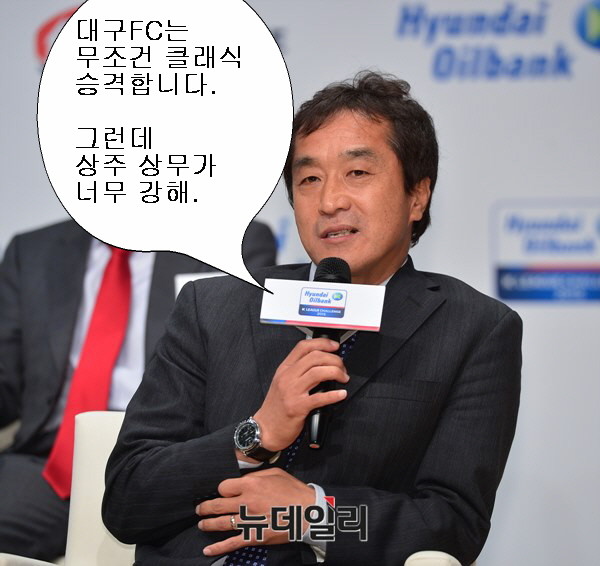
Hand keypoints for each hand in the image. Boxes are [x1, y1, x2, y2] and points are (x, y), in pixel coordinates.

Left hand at [197, 468, 315, 556]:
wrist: (308, 512)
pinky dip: (218, 547)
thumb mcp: (275, 473)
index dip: (221, 490)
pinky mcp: (254, 536)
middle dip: (205, 507)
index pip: (224, 487)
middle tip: (199, 509)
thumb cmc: (293, 491)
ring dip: (208, 524)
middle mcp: (246, 502)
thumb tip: (243, 479)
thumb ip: (256, 475)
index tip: (222, 493)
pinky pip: (231, 543)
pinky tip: (208, 550)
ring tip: (201, 524)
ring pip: (221, 523)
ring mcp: (248, 521)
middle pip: (217, 505)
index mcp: (250, 485)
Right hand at [253, 338, 348, 450]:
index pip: (303, 347)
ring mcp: (292, 392)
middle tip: (342, 367)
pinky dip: (334, 395)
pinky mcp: (298, 407)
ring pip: (318, 372)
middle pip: (315, 357)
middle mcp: (287, 377)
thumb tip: (320, 364)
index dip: (322, 343)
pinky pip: (320, 397)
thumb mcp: (281, 382)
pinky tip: (341, 394)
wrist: (265, 429)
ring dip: (336, 373)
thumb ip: (297, 371)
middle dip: (334, 359)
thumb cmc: (275, 408)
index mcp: (284, 369)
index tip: (334, 346)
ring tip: (343, 378)